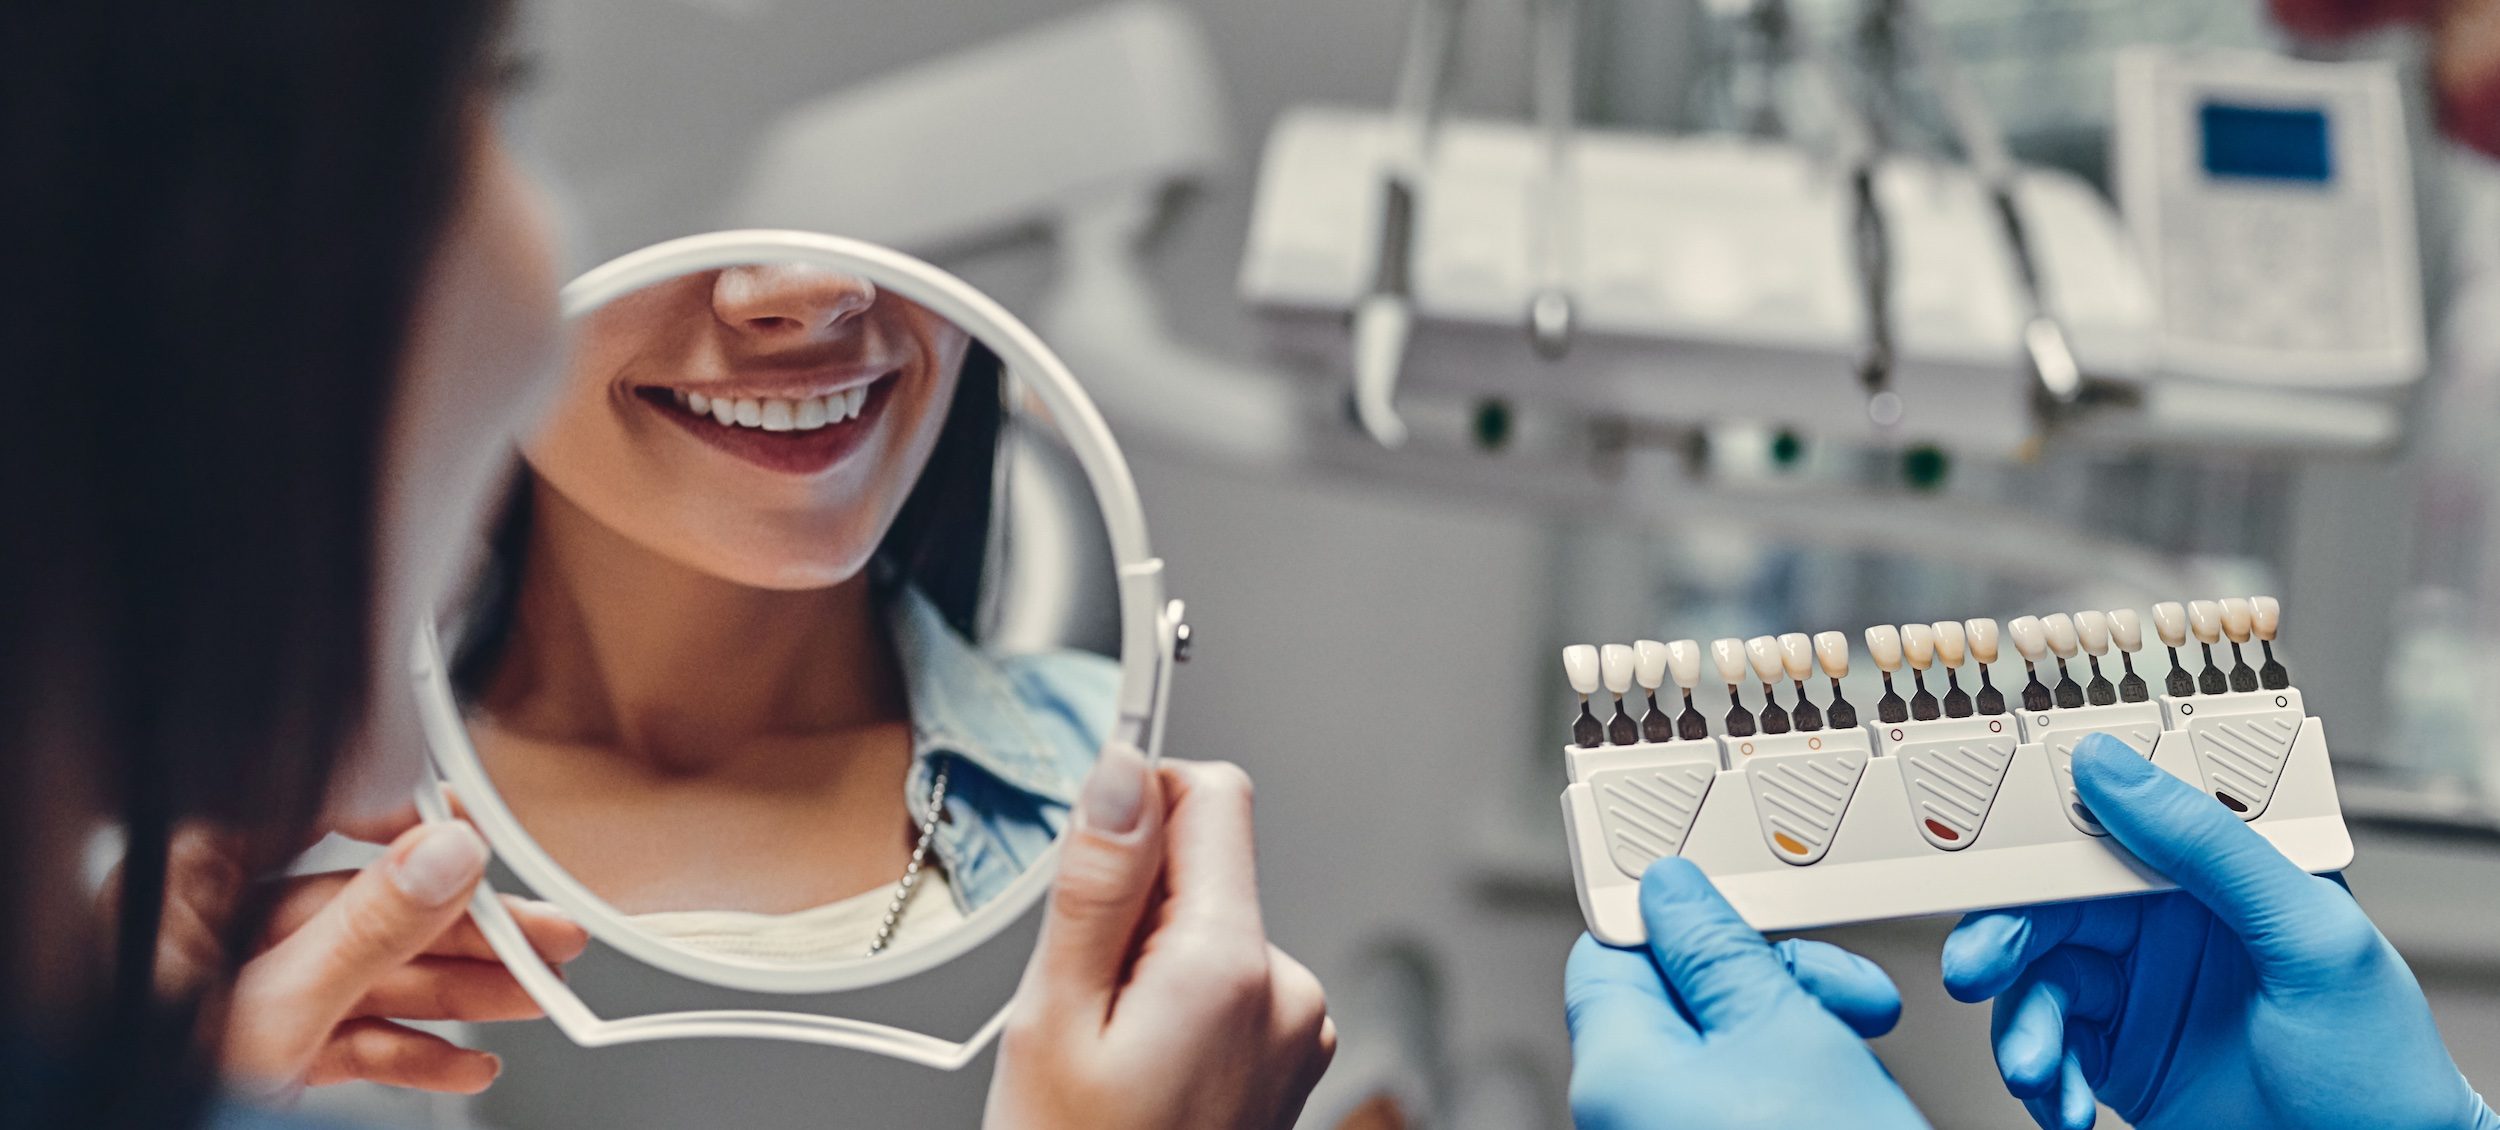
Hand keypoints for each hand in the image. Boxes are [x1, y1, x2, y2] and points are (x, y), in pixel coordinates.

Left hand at [157, 816, 587, 1097]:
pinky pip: (355, 1035)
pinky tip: (466, 1060)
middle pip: (365, 909)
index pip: (307, 818)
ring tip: (531, 992)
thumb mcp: (274, 1008)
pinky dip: (414, 1049)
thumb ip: (366, 931)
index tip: (469, 833)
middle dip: (463, 930)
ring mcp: (248, 996)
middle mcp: (219, 935)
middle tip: (538, 931)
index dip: (397, 819)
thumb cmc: (146, 1093)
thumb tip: (445, 857)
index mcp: (189, 891)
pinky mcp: (270, 1052)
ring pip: (373, 974)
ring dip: (459, 991)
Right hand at [985, 750, 1333, 1129]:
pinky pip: (1228, 982)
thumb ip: (1097, 887)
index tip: (1087, 848)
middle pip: (1207, 865)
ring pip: (1211, 926)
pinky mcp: (1288, 1059)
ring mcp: (1298, 1031)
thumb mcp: (1055, 1019)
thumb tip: (1123, 772)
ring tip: (1109, 1049)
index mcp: (1233, 967)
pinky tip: (1141, 1069)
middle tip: (1081, 997)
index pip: (1213, 797)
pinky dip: (1179, 1002)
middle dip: (1134, 903)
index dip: (1138, 802)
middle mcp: (1289, 991)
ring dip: (1152, 960)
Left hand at [1563, 857, 1930, 1129]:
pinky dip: (1794, 1085)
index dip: (1676, 918)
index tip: (1745, 907)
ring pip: (1719, 1053)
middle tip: (1841, 990)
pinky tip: (1852, 1094)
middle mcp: (1621, 1120)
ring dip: (1797, 1032)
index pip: (1608, 953)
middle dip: (1765, 980)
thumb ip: (1718, 950)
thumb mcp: (1788, 1032)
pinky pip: (1737, 1104)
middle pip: (1674, 1000)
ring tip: (1861, 1053)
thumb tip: (1671, 891)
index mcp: (1613, 1071)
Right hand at [1942, 733, 2499, 1129]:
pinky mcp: (2117, 1057)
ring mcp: (2138, 993)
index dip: (2038, 825)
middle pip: (2049, 904)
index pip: (2112, 822)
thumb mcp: (2308, 936)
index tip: (1980, 844)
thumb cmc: (2379, 1070)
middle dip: (2002, 938)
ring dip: (2023, 1027)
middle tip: (1976, 971)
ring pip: (2036, 981)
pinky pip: (2047, 1048)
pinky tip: (2060, 1102)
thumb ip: (2211, 846)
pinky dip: (2041, 1076)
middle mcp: (2167, 924)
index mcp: (2217, 872)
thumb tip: (2112, 765)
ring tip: (2039, 1072)